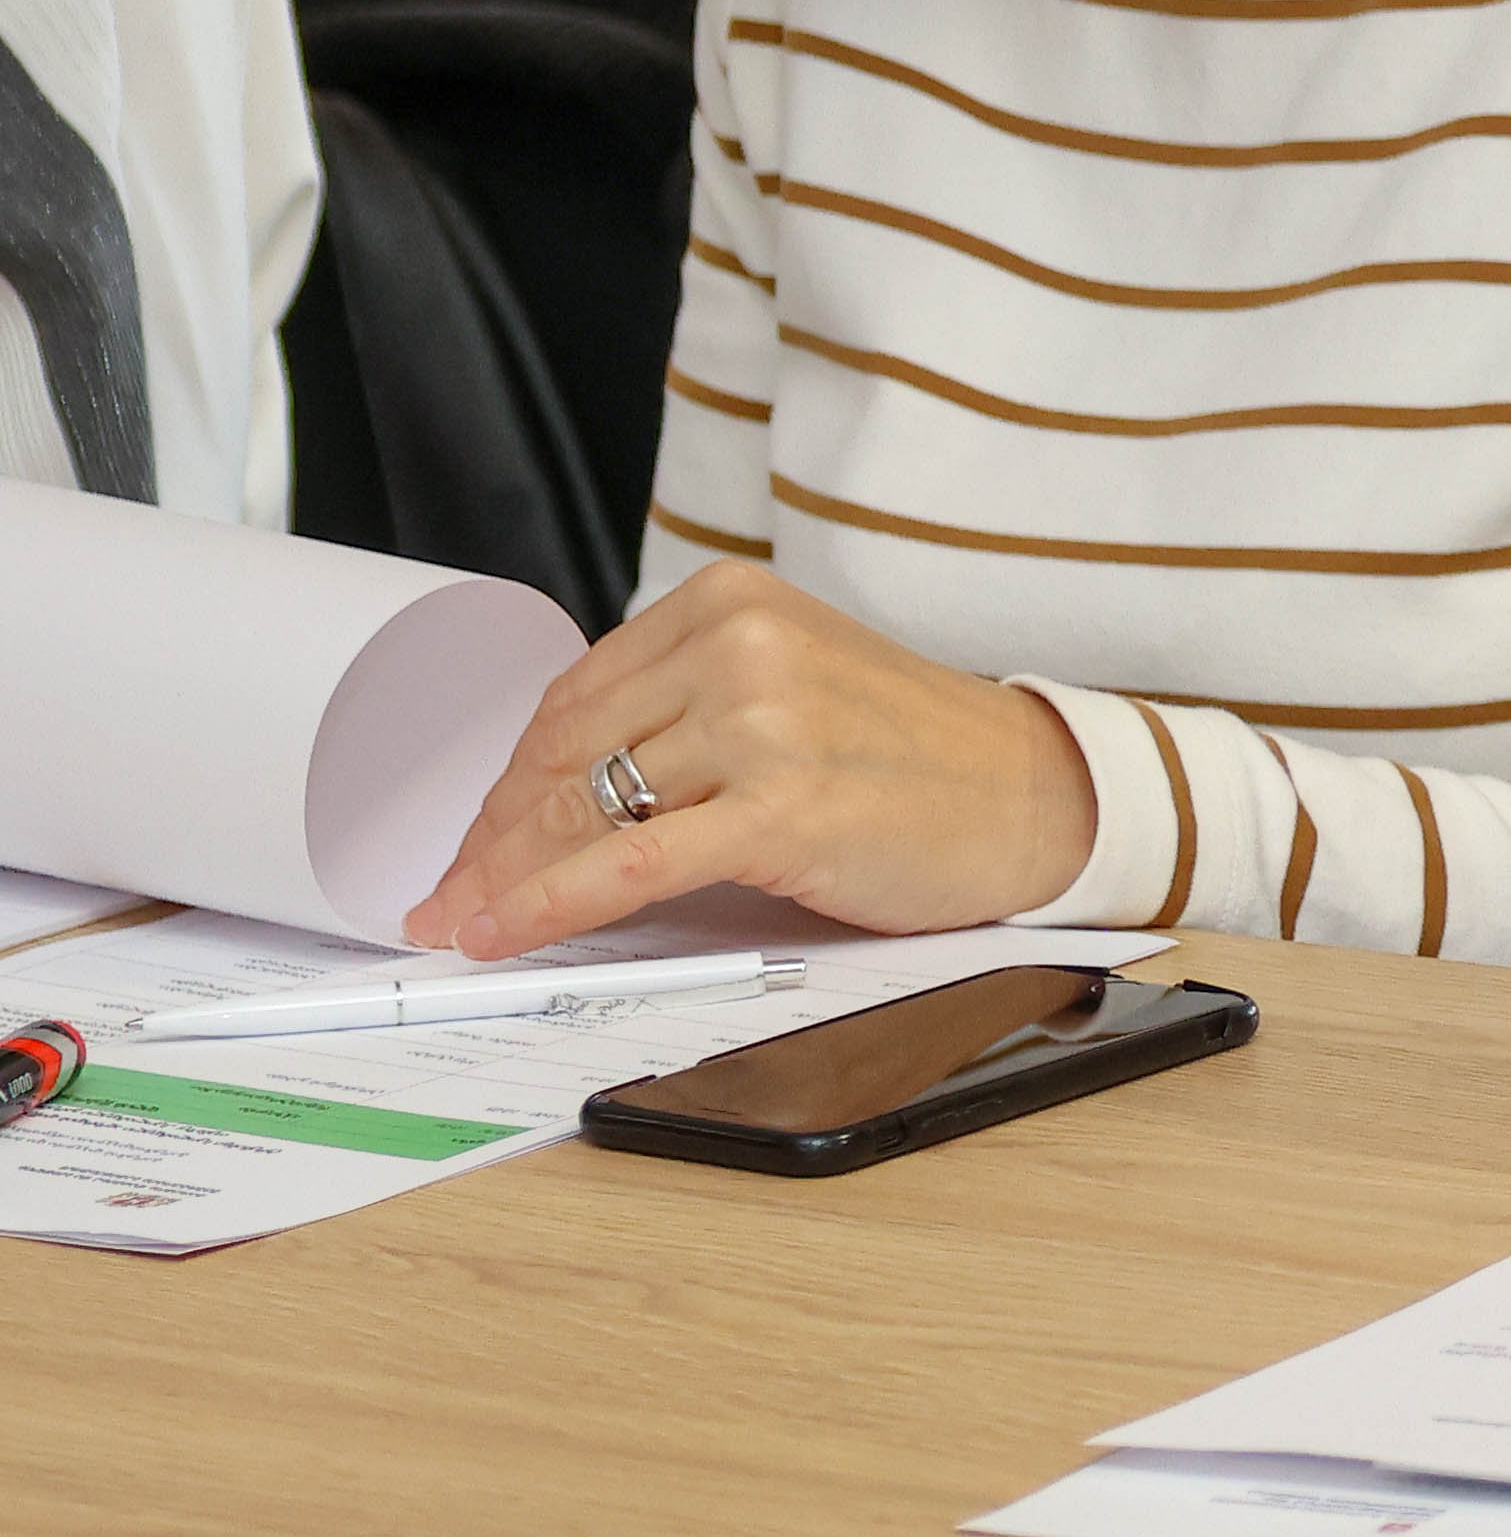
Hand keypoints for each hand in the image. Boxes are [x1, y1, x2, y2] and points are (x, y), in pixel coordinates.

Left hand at [412, 562, 1101, 956]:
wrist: (1038, 796)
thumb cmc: (917, 757)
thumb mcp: (793, 689)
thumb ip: (686, 708)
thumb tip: (551, 795)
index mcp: (732, 602)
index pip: (576, 696)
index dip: (505, 779)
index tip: (470, 838)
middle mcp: (741, 644)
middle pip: (565, 752)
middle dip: (491, 837)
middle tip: (446, 894)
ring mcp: (762, 721)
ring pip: (583, 809)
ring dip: (505, 879)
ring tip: (463, 922)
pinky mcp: (782, 804)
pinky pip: (630, 863)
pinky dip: (548, 905)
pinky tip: (500, 934)